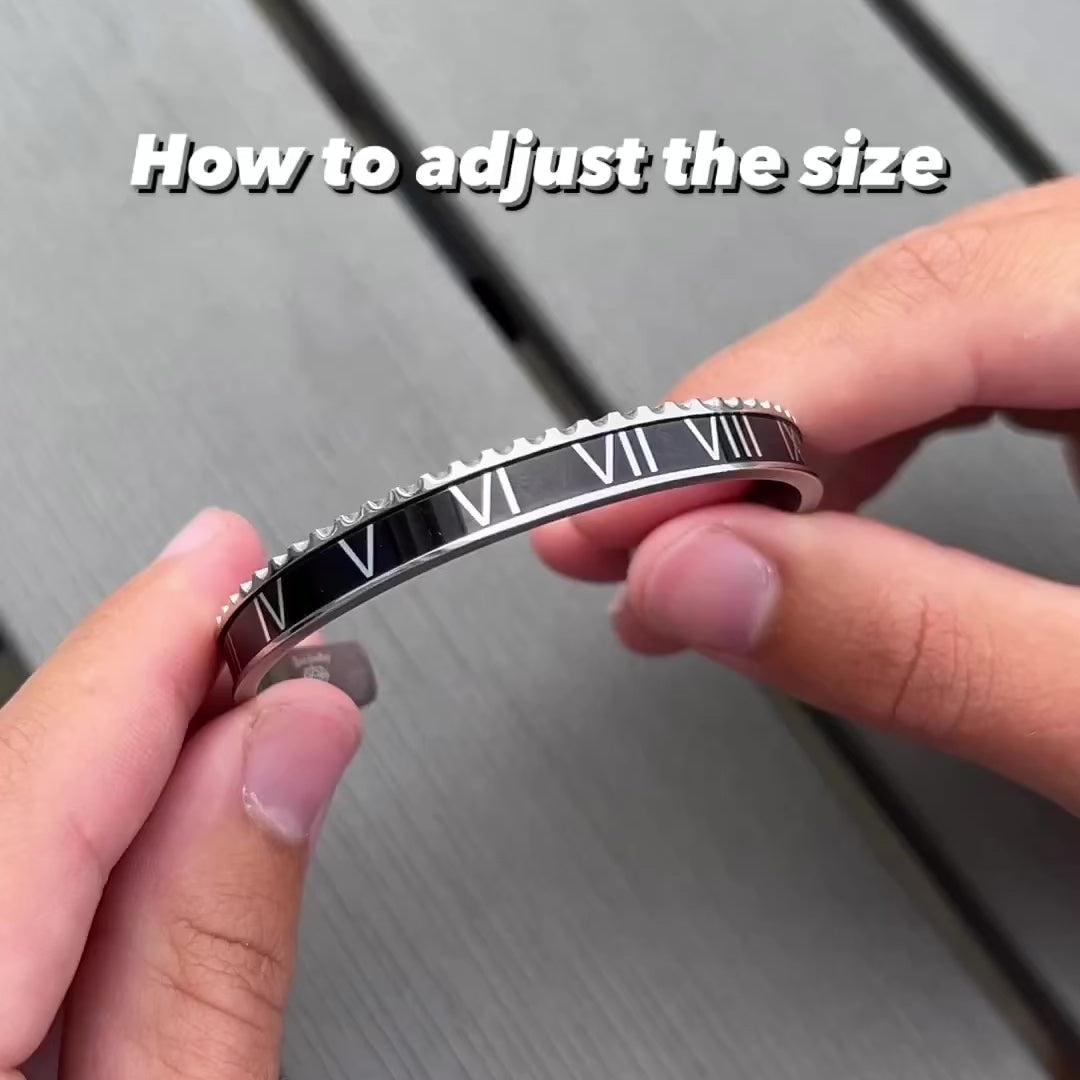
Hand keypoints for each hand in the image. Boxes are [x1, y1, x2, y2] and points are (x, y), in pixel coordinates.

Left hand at [3, 509, 362, 1078]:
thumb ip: (222, 949)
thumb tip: (290, 743)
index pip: (30, 781)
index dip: (149, 651)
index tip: (236, 564)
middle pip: (6, 780)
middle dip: (150, 696)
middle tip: (271, 637)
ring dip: (123, 762)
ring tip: (238, 722)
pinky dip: (71, 833)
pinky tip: (149, 814)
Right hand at [535, 177, 1079, 815]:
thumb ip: (915, 642)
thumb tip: (702, 584)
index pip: (915, 314)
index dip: (738, 416)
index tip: (610, 508)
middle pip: (906, 305)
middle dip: (741, 434)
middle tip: (614, 533)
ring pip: (925, 325)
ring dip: (791, 438)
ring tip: (689, 536)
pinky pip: (969, 358)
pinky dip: (870, 437)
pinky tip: (810, 503)